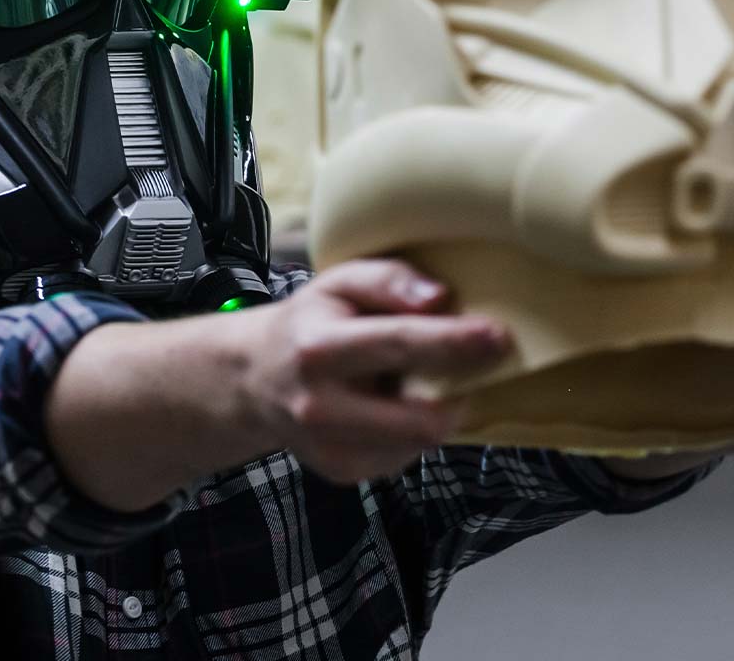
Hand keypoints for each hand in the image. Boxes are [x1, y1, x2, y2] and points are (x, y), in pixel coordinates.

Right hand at [238, 260, 509, 484]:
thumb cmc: (308, 322)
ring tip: (412, 378)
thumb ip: (387, 279)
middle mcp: (321, 405)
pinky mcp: (343, 471)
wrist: (253, 377)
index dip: (454, 343)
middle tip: (478, 359)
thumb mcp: (337, 282)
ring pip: (420, 440)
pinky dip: (413, 428)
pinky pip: (405, 454)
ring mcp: (331, 447)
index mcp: (319, 348)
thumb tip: (439, 297)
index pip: (398, 346)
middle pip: (421, 417)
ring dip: (436, 408)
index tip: (499, 336)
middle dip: (461, 389)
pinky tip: (391, 404)